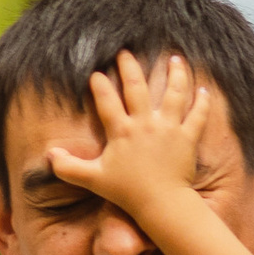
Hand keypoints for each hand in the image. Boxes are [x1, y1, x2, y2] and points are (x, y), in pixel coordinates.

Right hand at [70, 49, 208, 209]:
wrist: (161, 203)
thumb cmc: (127, 192)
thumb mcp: (93, 179)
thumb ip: (69, 167)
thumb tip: (49, 155)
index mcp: (121, 131)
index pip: (107, 100)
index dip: (100, 84)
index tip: (95, 72)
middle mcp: (144, 123)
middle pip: (137, 87)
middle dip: (130, 66)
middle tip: (126, 51)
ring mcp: (168, 128)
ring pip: (173, 92)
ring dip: (175, 73)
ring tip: (176, 58)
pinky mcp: (188, 137)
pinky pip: (197, 115)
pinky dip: (201, 102)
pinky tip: (203, 90)